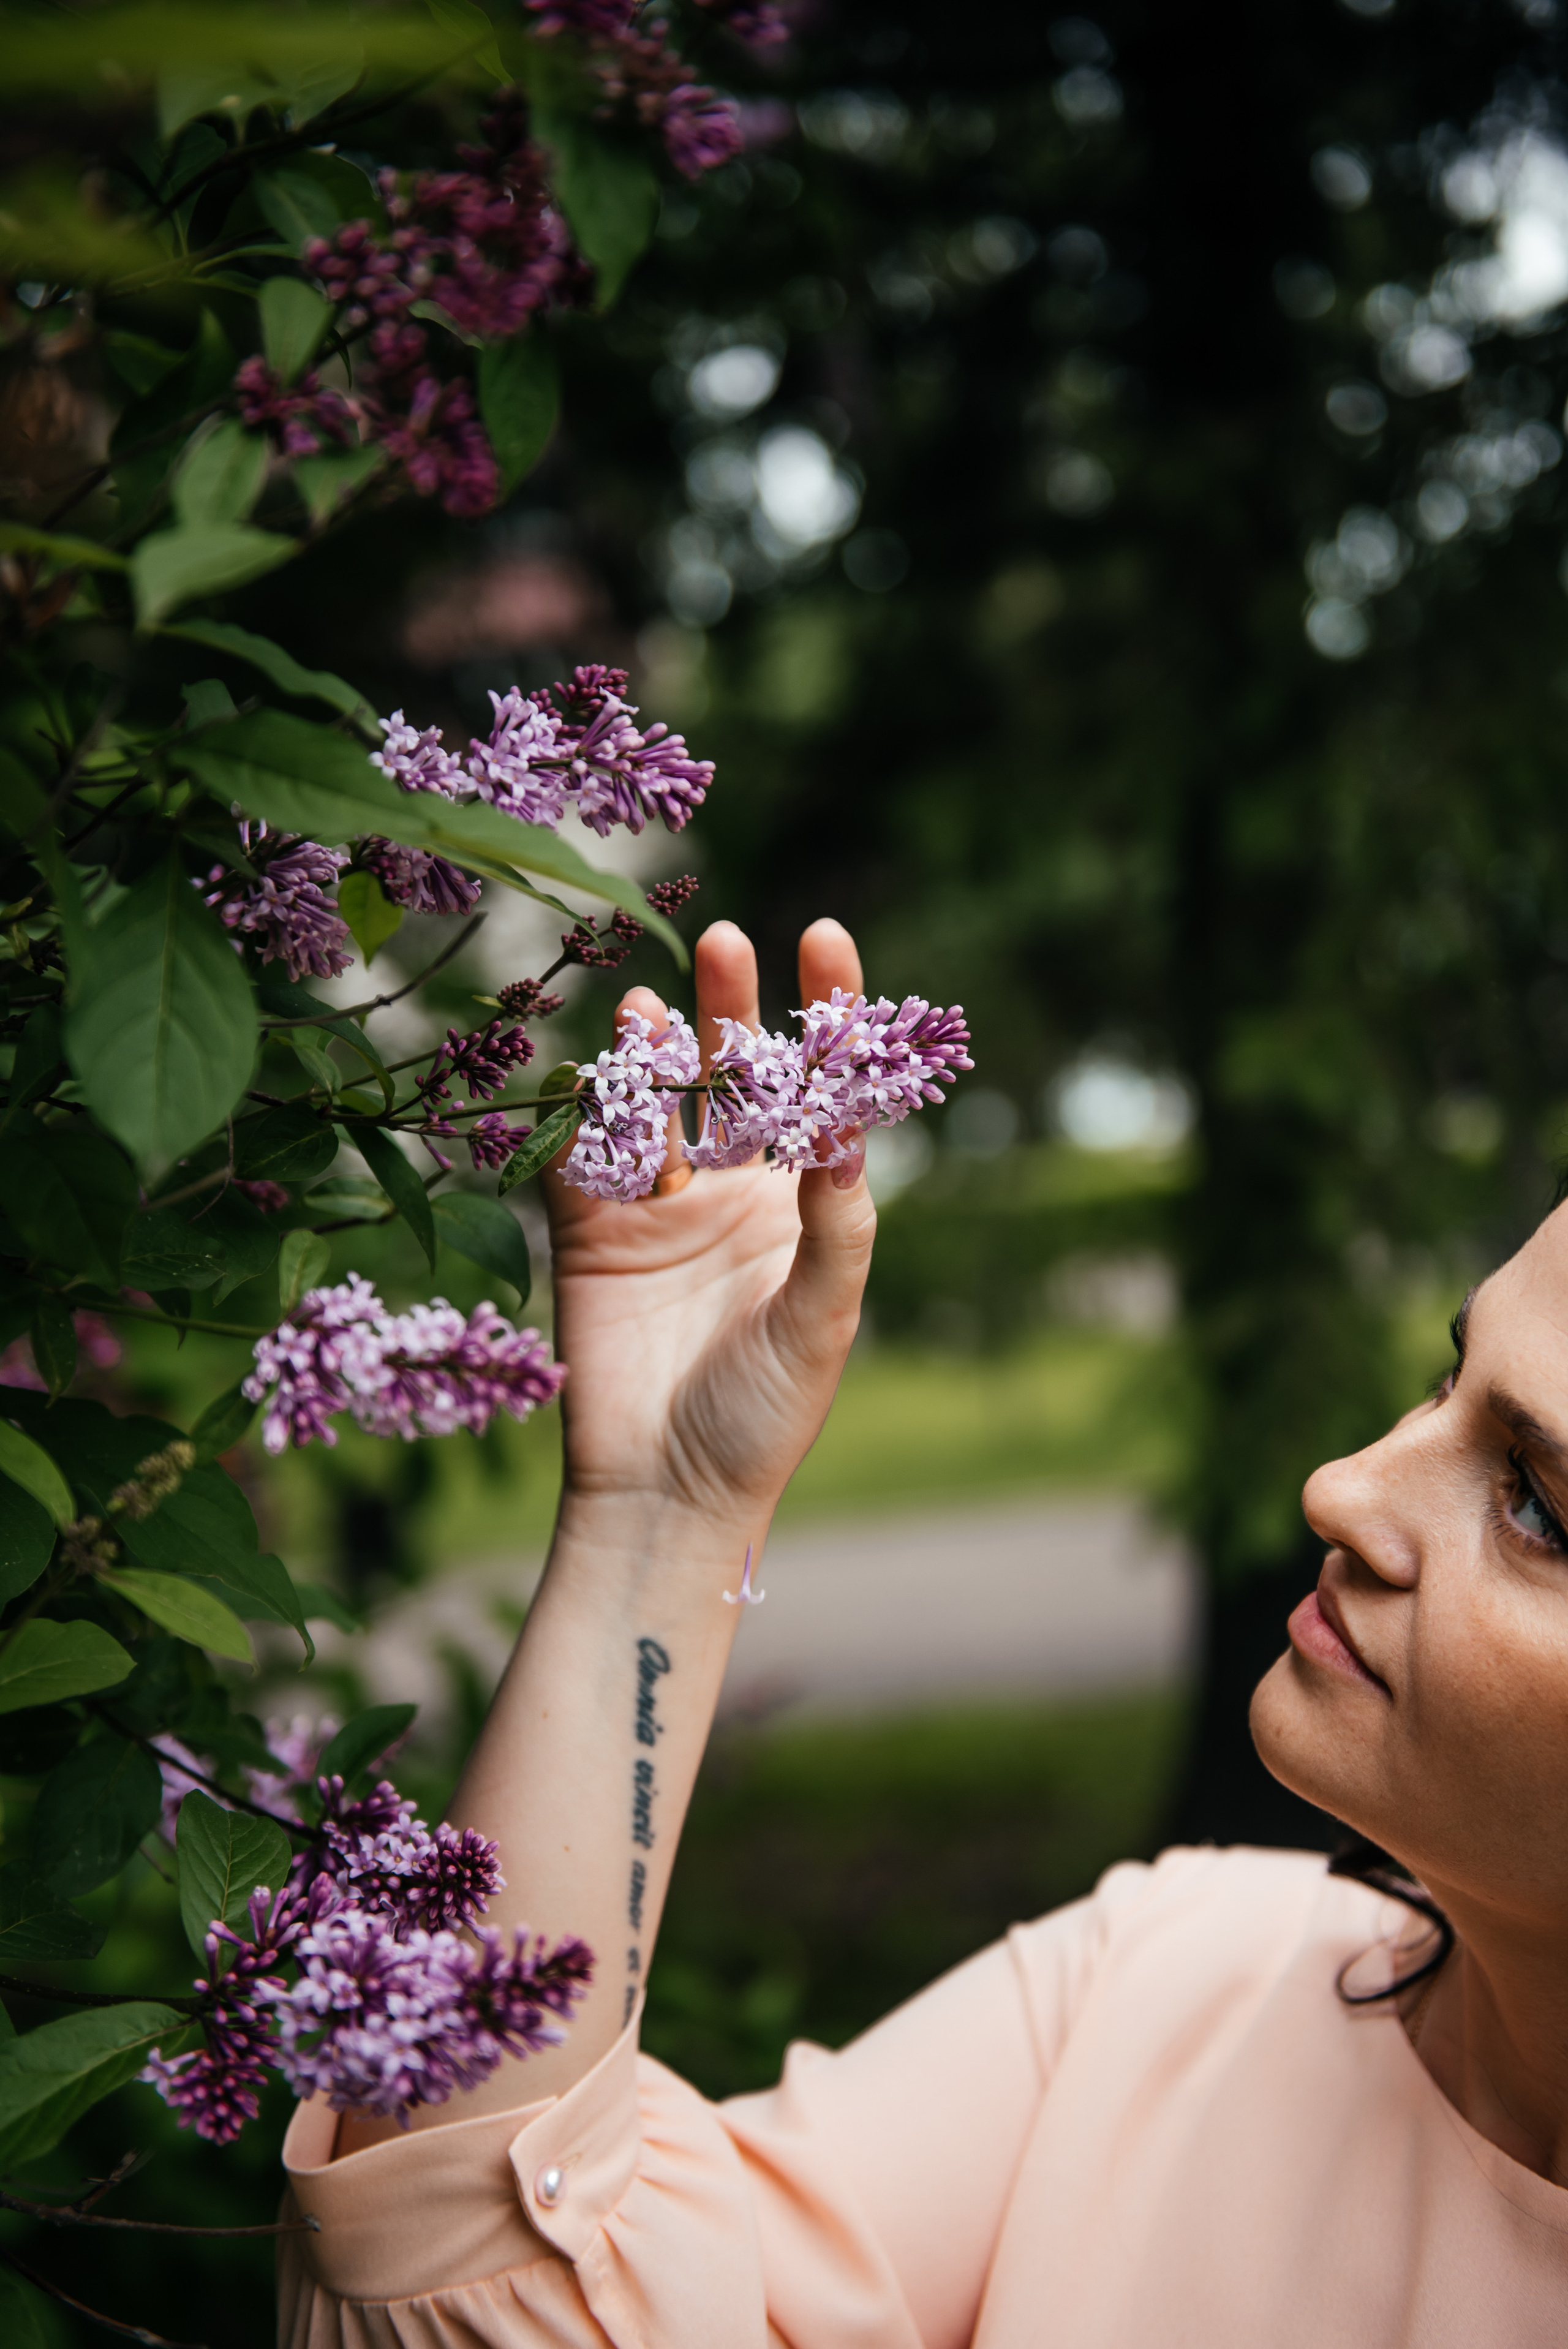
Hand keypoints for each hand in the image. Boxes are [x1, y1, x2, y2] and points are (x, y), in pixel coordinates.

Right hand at [543, 917, 876, 1537]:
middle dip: (728, 1006)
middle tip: (726, 940)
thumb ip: (837, 1224)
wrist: (666, 1493)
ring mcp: (658, 1208)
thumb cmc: (763, 1417)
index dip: (824, 1013)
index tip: (826, 935)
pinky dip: (585, 1115)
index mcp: (801, 1205)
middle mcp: (733, 1191)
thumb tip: (855, 1129)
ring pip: (654, 1101)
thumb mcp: (820, 1319)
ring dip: (651, 1051)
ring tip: (649, 1009)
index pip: (819, 1089)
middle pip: (733, 1074)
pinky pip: (583, 1155)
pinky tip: (592, 1081)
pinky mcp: (590, 1232)